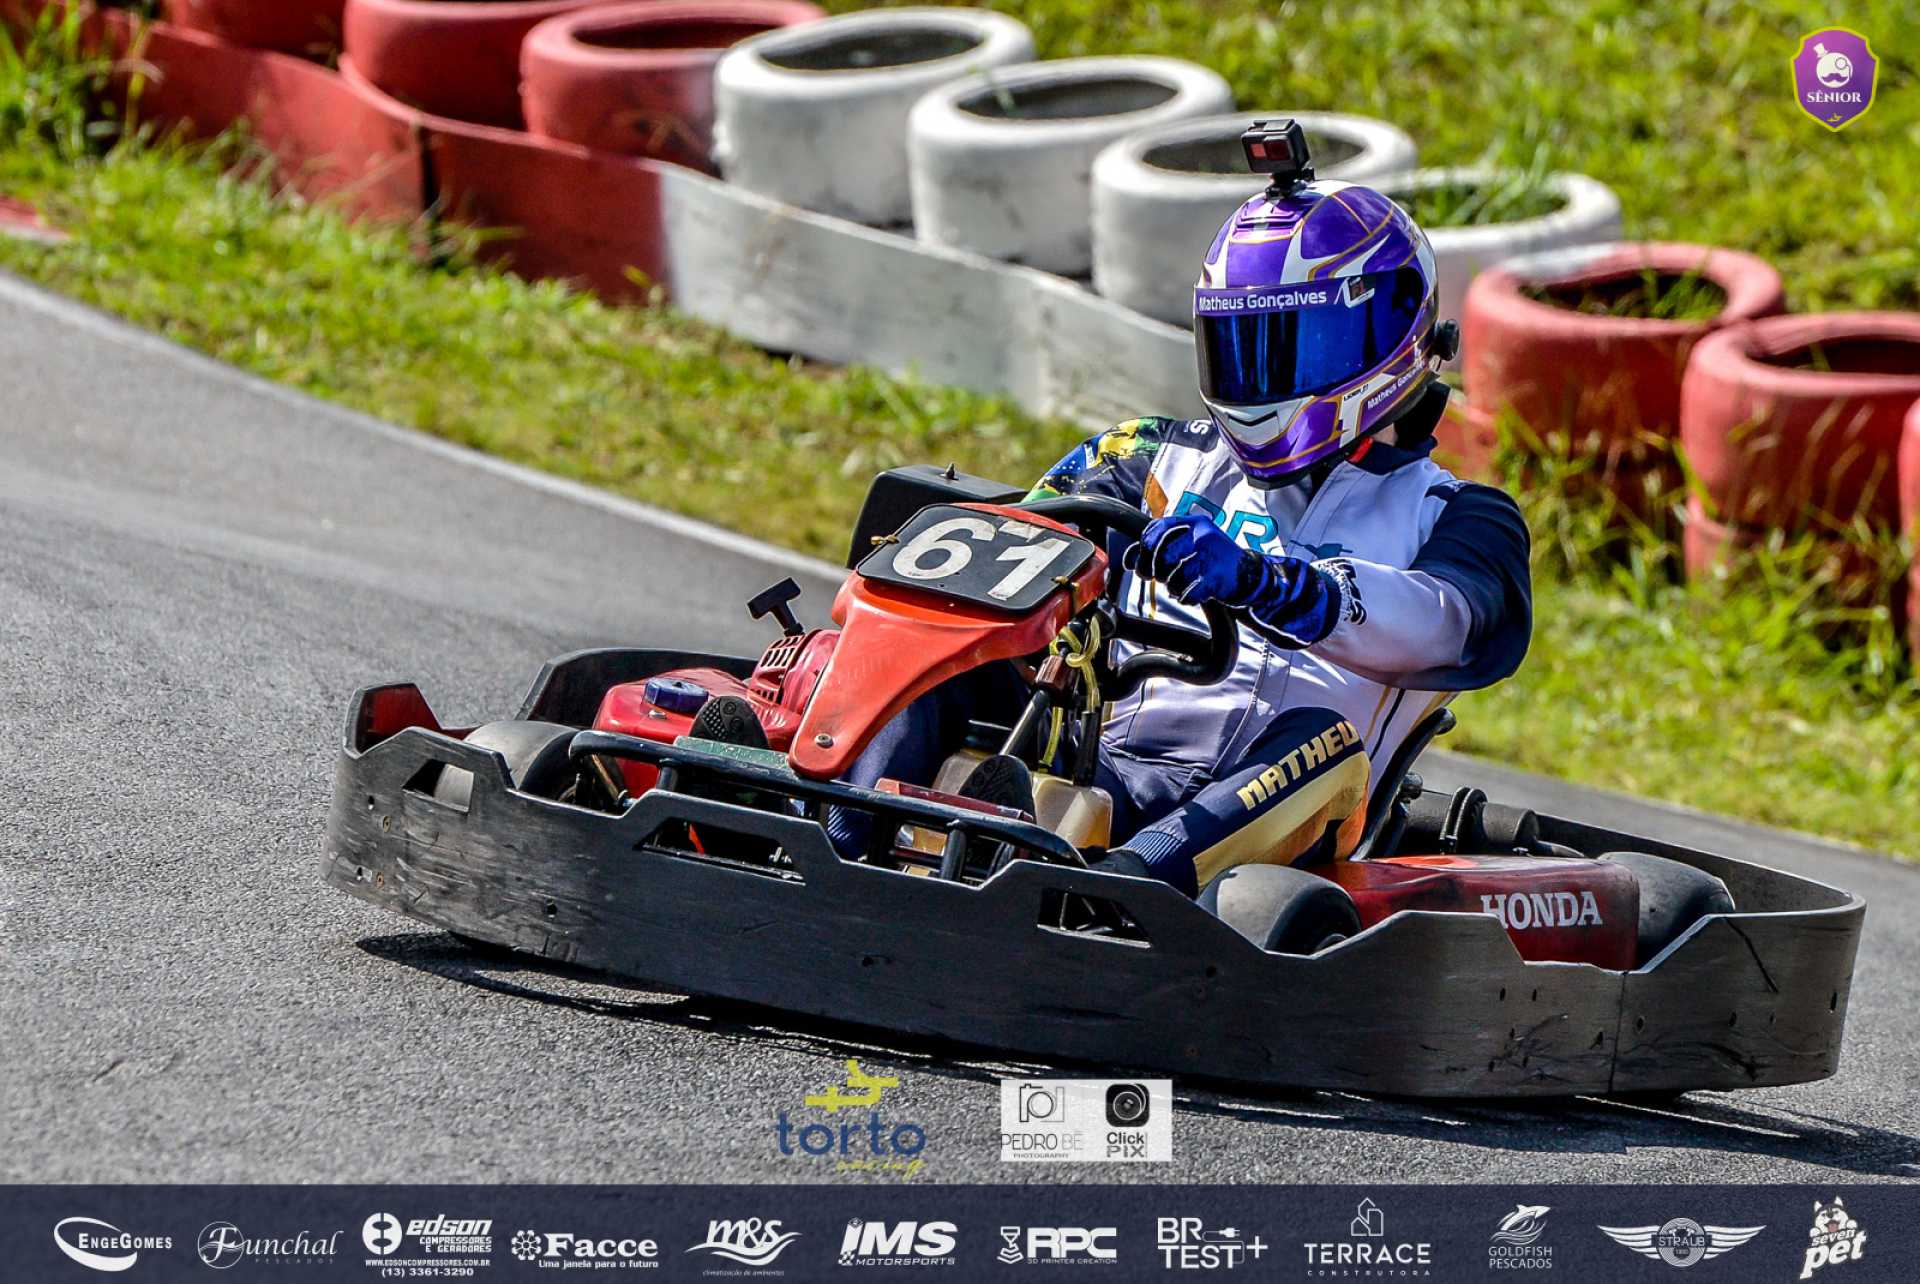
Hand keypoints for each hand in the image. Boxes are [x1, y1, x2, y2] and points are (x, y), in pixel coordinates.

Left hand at [1127, 514, 1341, 646]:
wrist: (1250, 575)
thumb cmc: (1213, 560)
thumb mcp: (1189, 546)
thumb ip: (1159, 548)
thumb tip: (1127, 559)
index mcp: (1193, 522)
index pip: (1156, 528)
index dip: (1144, 546)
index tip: (1142, 560)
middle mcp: (1202, 534)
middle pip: (1161, 553)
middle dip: (1154, 569)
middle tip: (1158, 577)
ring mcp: (1210, 555)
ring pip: (1173, 576)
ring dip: (1173, 586)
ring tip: (1184, 585)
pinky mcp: (1216, 577)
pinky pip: (1187, 593)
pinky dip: (1186, 598)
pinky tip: (1194, 595)